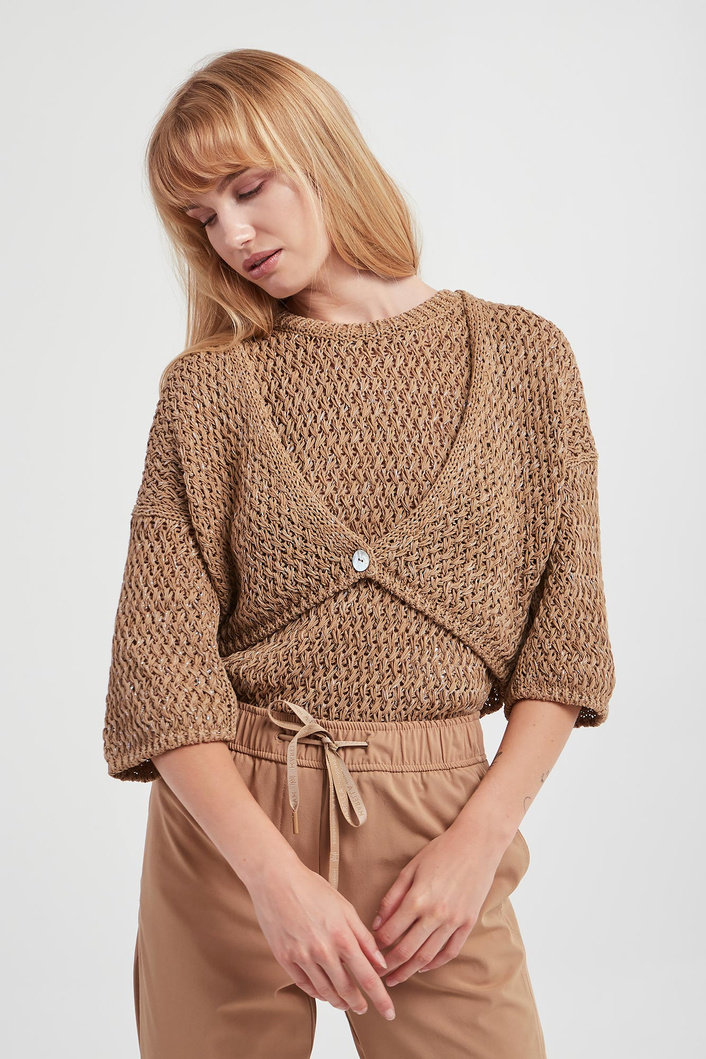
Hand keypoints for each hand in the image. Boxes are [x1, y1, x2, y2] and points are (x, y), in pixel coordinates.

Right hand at [249, 856, 396, 1019]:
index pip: (367, 976)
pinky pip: (304, 984)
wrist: (275, 879)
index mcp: (342, 936)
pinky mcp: (284, 958)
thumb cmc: (312, 888)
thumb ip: (364, 937)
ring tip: (346, 1005)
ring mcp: (302, 956)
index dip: (380, 998)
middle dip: (359, 1004)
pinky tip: (323, 993)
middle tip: (365, 1009)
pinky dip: (316, 992)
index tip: (389, 1011)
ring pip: (325, 991)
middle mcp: (323, 950)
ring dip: (338, 1002)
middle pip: (346, 989)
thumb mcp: (345, 907)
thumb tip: (379, 963)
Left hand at [371, 823, 507, 985]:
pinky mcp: (468, 923)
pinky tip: (423, 967)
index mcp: (417, 899)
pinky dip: (435, 964)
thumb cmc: (440, 851)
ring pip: (427, 956)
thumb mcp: (410, 869)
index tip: (368, 950)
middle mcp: (436, 914)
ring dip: (409, 971)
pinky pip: (450, 951)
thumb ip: (392, 897)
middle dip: (388, 965)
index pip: (390, 932)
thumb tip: (377, 923)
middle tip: (376, 974)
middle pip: (406, 950)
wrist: (477, 844)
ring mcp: (454, 921)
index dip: (376, 945)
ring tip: (396, 979)